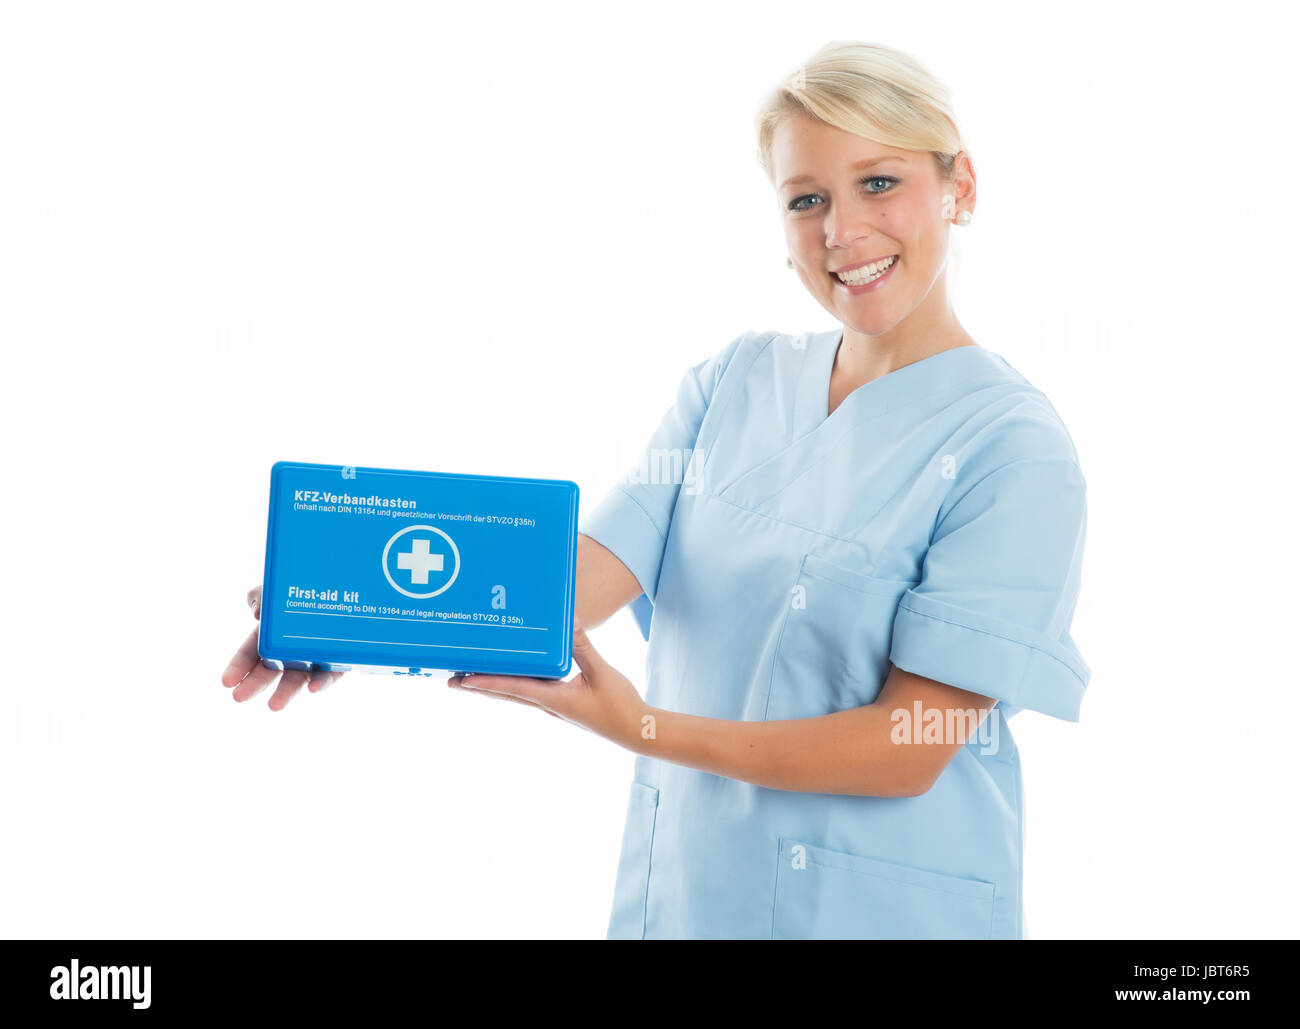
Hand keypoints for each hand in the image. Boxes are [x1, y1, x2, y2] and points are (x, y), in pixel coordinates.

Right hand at [220, 585, 343, 710]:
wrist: (350, 582)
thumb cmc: (310, 584)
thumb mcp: (280, 584)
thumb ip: (262, 594)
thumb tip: (258, 613)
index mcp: (276, 631)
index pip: (253, 652)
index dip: (239, 666)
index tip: (226, 682)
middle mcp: (294, 646)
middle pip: (273, 668)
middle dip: (256, 683)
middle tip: (239, 697)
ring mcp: (318, 654)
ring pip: (300, 675)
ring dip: (287, 691)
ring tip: (273, 706)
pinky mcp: (343, 658)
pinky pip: (332, 671)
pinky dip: (322, 680)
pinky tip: (313, 687)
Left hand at [447, 619, 650, 750]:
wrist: (636, 730)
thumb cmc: (620, 705)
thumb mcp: (602, 673)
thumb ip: (584, 648)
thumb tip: (570, 622)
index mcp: (553, 699)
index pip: (512, 688)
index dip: (485, 684)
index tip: (462, 680)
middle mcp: (547, 704)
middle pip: (505, 694)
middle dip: (479, 687)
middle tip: (452, 680)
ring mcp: (554, 706)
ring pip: (516, 694)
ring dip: (494, 686)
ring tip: (471, 679)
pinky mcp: (562, 704)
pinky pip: (532, 691)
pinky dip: (515, 684)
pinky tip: (513, 675)